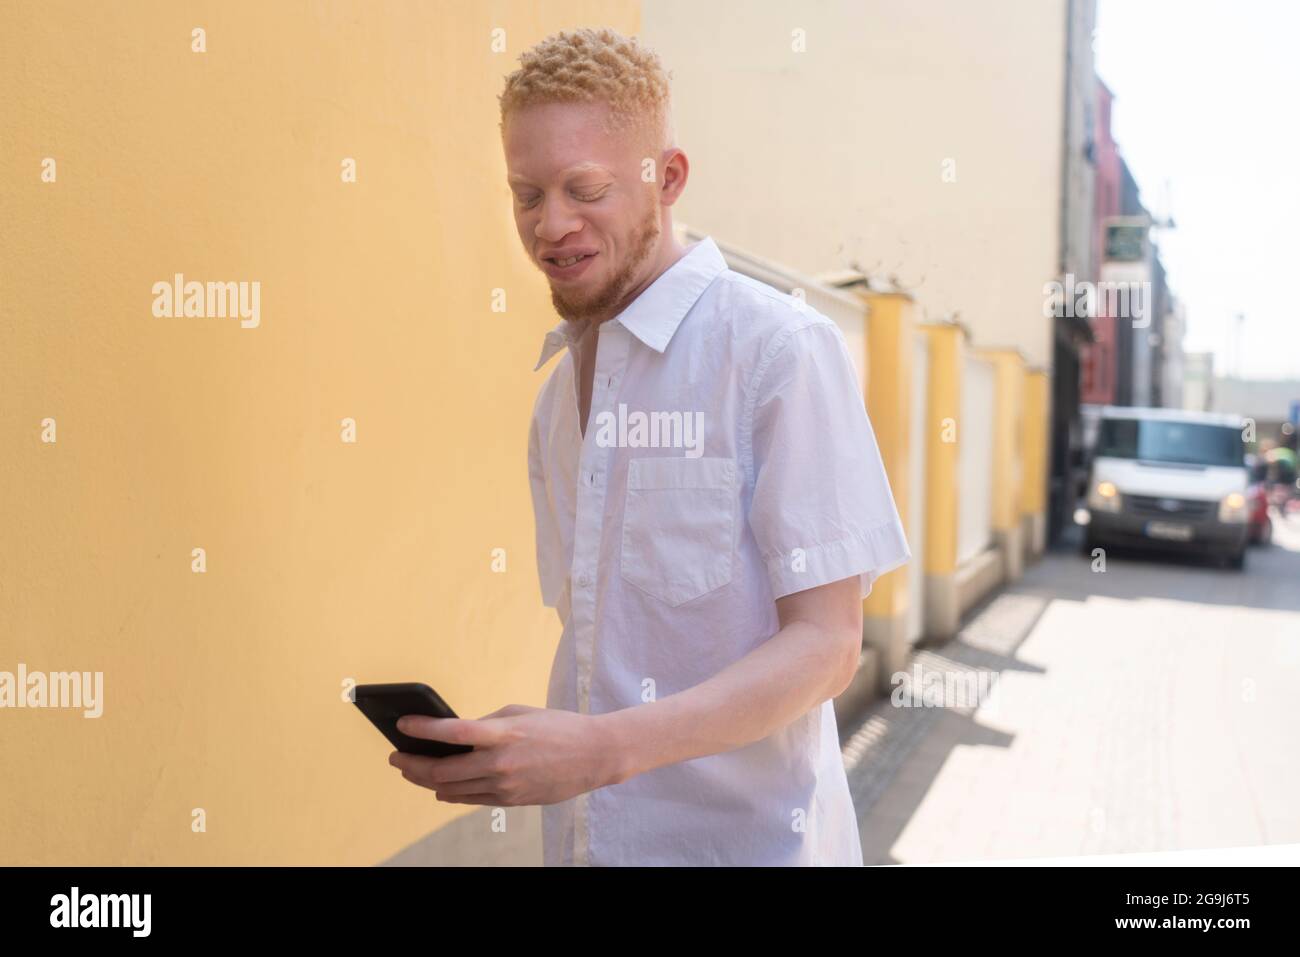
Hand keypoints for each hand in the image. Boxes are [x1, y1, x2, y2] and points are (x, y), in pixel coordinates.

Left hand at [388, 704, 626, 806]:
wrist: (594, 756)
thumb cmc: (558, 727)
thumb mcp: (520, 713)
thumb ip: (487, 723)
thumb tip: (455, 734)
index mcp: (504, 734)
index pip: (454, 732)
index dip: (423, 730)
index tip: (402, 725)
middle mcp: (501, 763)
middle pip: (443, 770)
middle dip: (412, 765)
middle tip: (396, 757)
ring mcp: (505, 786)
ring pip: (451, 790)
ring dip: (426, 781)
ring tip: (411, 771)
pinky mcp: (511, 801)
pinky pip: (470, 800)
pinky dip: (450, 793)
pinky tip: (438, 786)